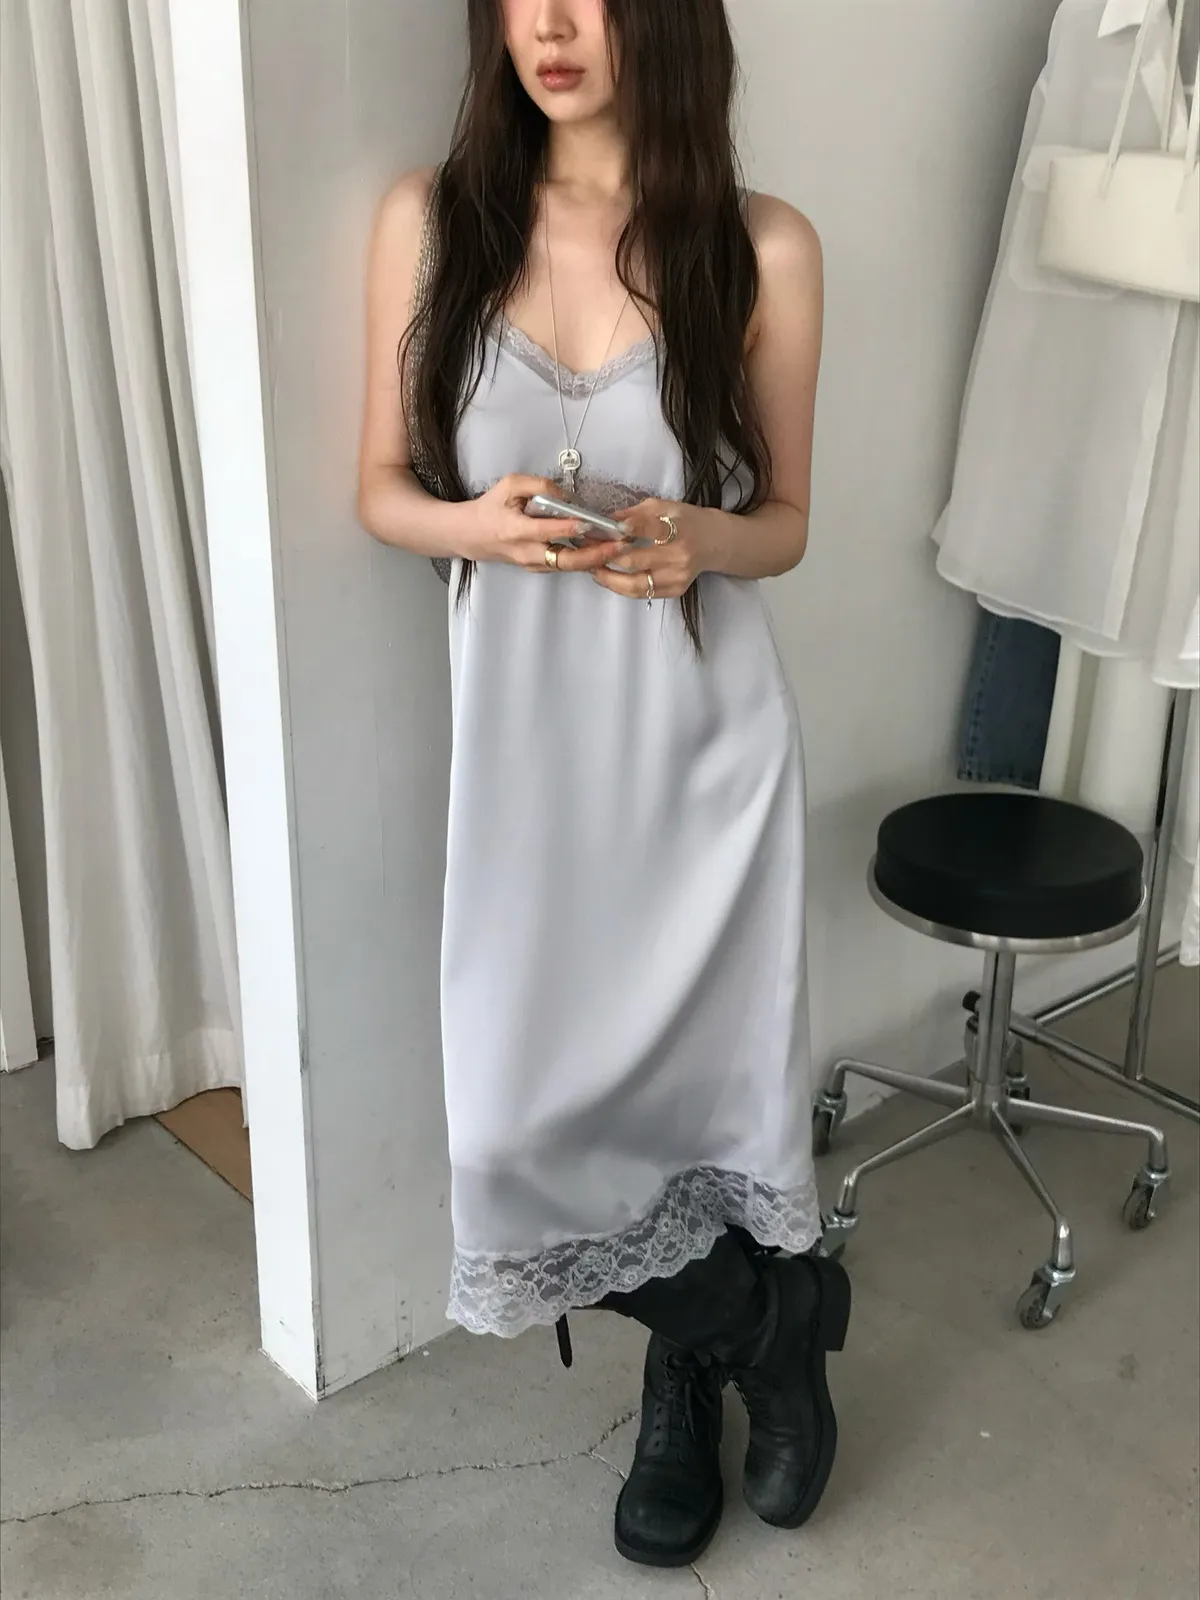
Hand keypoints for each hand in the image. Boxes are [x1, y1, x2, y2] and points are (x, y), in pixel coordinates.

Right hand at [460, 475, 621, 572]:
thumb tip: (566, 495)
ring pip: (568, 566)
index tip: (589, 523)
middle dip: (595, 554)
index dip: (567, 528)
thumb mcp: (508, 485)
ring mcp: (532, 564)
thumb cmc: (490, 508)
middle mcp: (526, 552)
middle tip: (619, 545)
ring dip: (595, 559)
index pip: (545, 531)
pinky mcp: (538, 568)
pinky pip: (564, 566)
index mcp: (515, 530)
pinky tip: (603, 552)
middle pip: (565, 559)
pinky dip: (585, 561)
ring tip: (620, 548)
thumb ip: (537, 485)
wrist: (470, 536)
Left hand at [589, 499, 723, 600]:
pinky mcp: (676, 590)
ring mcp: (677, 576)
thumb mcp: (664, 507)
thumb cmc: (687, 521)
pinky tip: (610, 578)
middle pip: (635, 561)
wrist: (713, 542)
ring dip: (609, 579)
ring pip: (635, 585)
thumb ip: (636, 514)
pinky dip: (622, 588)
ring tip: (594, 569)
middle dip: (606, 557)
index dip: (624, 528)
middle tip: (588, 551)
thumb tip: (608, 521)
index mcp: (679, 529)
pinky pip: (643, 594)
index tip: (605, 527)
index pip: (648, 528)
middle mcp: (679, 556)